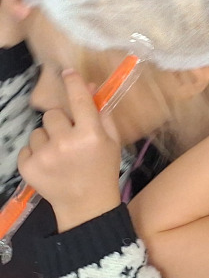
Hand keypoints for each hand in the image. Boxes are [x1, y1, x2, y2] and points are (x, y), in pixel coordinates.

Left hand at [16, 68, 122, 229]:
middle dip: (61, 123)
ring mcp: (44, 155)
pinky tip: (49, 164)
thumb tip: (90, 87)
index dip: (73, 83)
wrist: (86, 205)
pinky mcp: (27, 166)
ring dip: (47, 138)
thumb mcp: (111, 142)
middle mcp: (65, 142)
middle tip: (69, 137)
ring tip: (59, 154)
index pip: (79, 100)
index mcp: (90, 135)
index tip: (67, 72)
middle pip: (53, 115)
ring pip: (38, 130)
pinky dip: (37, 153)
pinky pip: (27, 147)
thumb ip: (101, 113)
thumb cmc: (102, 170)